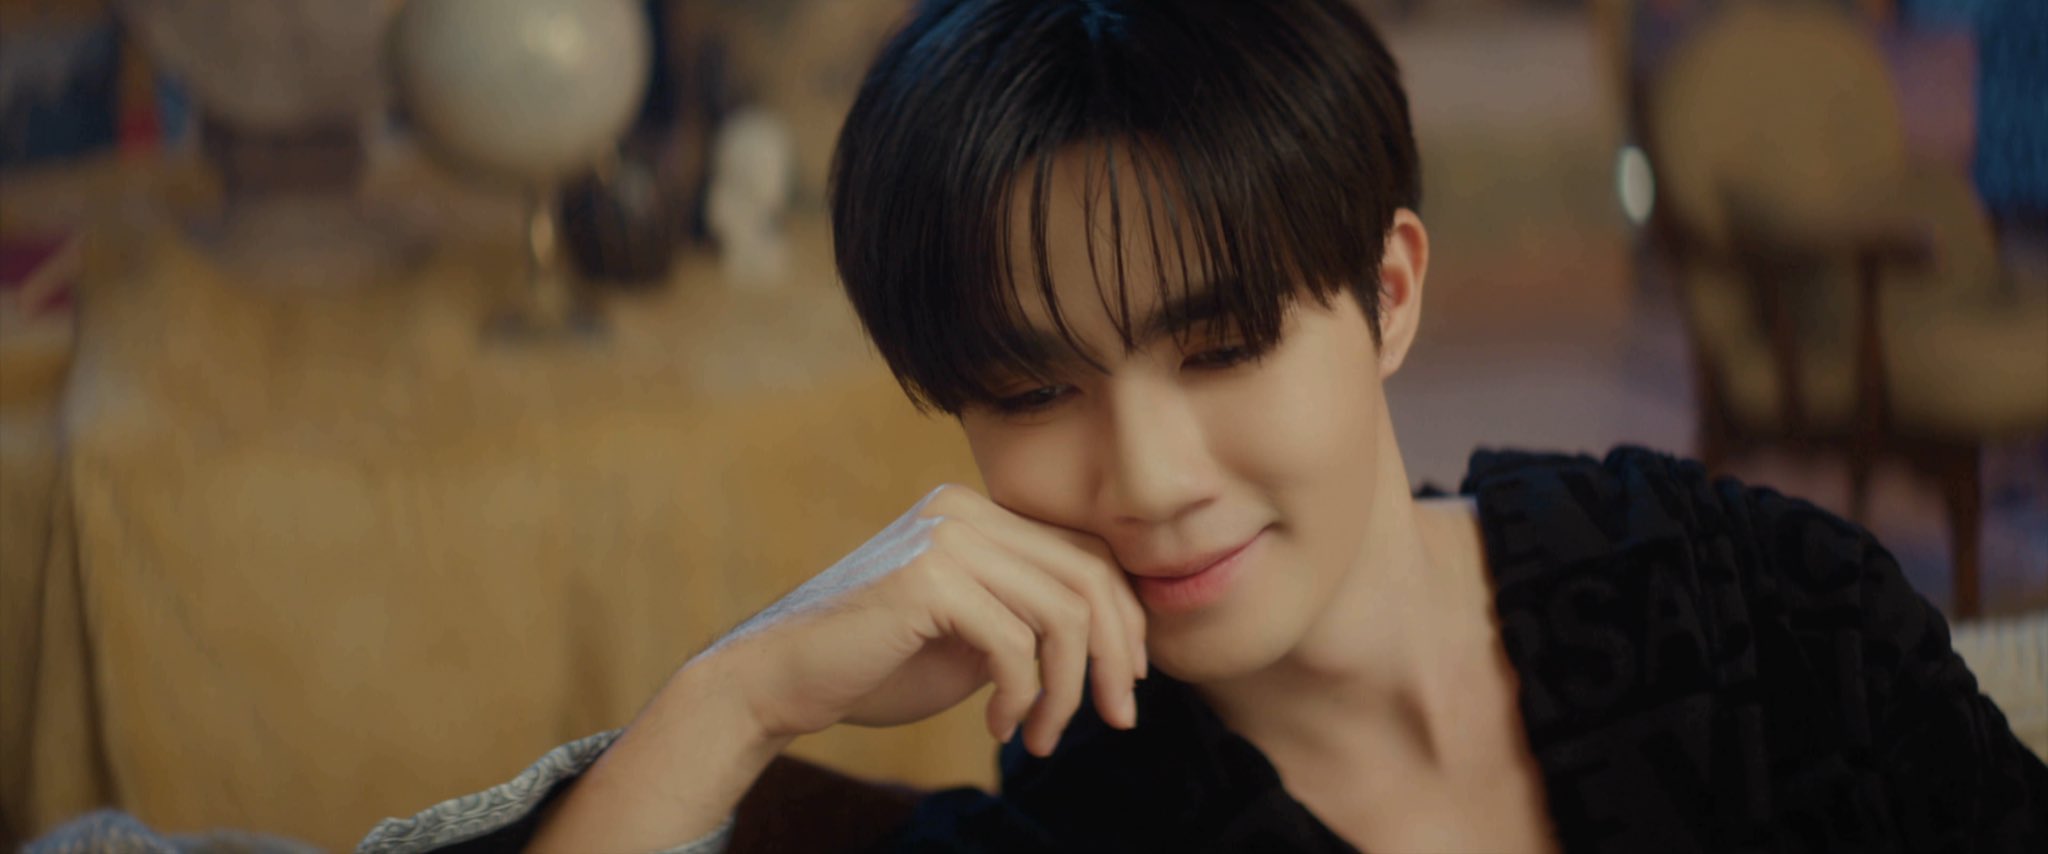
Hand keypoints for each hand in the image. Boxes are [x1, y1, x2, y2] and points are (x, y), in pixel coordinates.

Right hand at [704, 485, 1146, 756]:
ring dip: (1065, 690)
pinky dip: (1022, 696)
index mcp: (976, 514)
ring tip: (1041, 736)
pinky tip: (999, 725)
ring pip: (1062, 612)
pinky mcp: (928, 578)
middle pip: (1088, 575)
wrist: (782, 682)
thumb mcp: (974, 637)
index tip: (1125, 684)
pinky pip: (1016, 643)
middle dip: (1113, 655)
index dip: (1123, 620)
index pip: (1086, 553)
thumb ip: (1031, 621)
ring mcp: (945, 538)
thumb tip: (1119, 640)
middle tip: (1118, 718)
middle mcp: (963, 510)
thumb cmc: (877, 666)